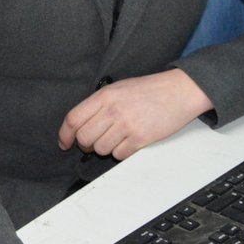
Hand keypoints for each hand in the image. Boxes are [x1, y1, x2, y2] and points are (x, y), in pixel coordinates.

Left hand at [58, 69, 212, 159]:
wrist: (178, 92)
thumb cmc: (150, 89)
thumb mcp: (119, 88)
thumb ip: (99, 104)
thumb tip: (80, 124)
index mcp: (105, 95)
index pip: (73, 119)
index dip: (64, 135)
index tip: (64, 143)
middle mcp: (113, 110)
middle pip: (84, 138)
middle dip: (86, 145)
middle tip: (95, 141)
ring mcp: (126, 125)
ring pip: (101, 150)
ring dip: (106, 148)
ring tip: (118, 137)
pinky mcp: (140, 139)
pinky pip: (119, 155)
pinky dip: (122, 152)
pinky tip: (130, 141)